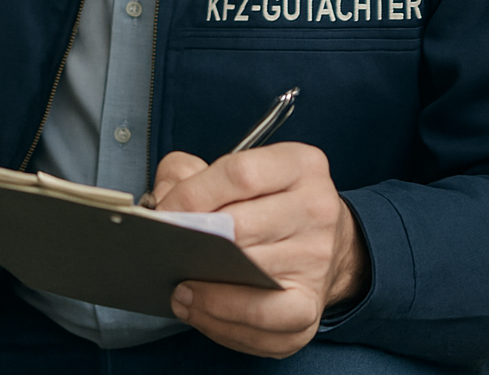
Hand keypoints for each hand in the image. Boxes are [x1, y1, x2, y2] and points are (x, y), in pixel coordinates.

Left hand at [152, 143, 368, 358]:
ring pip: (250, 277)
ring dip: (203, 287)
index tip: (165, 212)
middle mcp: (317, 210)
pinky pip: (263, 323)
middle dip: (193, 240)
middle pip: (242, 227)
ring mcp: (316, 261)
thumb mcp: (233, 166)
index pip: (240, 174)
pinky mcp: (310, 307)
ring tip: (176, 284)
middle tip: (164, 247)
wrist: (326, 241)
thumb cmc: (268, 201)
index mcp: (298, 165)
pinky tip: (197, 309)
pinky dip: (223, 320)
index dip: (193, 195)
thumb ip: (187, 171)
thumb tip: (162, 201)